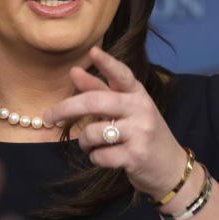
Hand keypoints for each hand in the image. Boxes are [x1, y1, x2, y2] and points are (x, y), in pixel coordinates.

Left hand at [42, 46, 187, 199]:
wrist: (171, 168)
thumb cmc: (142, 134)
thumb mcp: (125, 110)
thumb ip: (100, 91)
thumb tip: (74, 71)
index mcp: (137, 94)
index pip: (122, 75)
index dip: (107, 64)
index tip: (93, 51)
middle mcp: (141, 109)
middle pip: (95, 102)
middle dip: (65, 108)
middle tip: (48, 116)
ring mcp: (140, 132)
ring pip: (93, 132)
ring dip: (84, 142)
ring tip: (92, 145)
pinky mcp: (136, 156)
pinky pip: (99, 155)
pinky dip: (95, 158)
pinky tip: (105, 157)